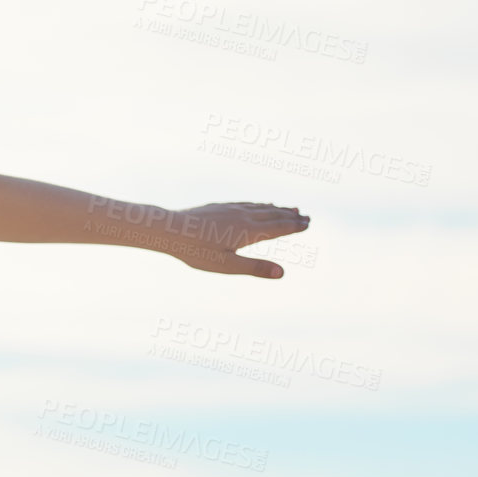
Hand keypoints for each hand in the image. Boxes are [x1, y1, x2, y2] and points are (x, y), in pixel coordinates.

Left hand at [163, 203, 309, 278]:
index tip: (308, 223)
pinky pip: (247, 203)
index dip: (294, 226)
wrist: (169, 229)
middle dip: (290, 216)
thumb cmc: (196, 251)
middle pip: (273, 215)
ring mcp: (231, 208)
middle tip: (306, 216)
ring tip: (289, 208)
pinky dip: (259, 204)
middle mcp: (242, 216)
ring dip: (277, 208)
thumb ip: (255, 268)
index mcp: (248, 231)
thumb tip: (283, 273)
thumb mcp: (227, 265)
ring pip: (260, 207)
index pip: (278, 227)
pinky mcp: (220, 206)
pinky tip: (259, 205)